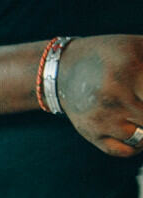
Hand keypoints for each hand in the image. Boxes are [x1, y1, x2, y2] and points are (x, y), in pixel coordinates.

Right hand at [54, 35, 142, 156]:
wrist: (63, 69)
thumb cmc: (113, 55)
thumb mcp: (140, 47)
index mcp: (127, 69)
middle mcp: (113, 95)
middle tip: (141, 106)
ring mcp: (101, 117)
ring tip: (140, 114)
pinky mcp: (90, 133)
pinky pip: (125, 150)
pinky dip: (137, 146)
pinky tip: (137, 131)